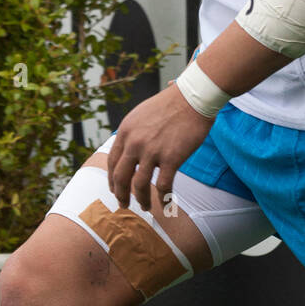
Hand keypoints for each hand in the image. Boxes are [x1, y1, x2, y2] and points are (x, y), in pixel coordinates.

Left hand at [107, 82, 212, 211]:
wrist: (192, 98)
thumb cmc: (171, 104)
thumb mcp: (141, 115)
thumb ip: (132, 133)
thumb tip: (129, 150)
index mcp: (125, 132)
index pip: (112, 162)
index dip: (112, 179)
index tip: (115, 189)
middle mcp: (134, 143)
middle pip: (121, 177)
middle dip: (121, 195)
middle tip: (123, 205)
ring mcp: (151, 151)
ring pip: (139, 185)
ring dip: (141, 200)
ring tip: (145, 207)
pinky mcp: (171, 159)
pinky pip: (163, 186)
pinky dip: (163, 198)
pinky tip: (166, 205)